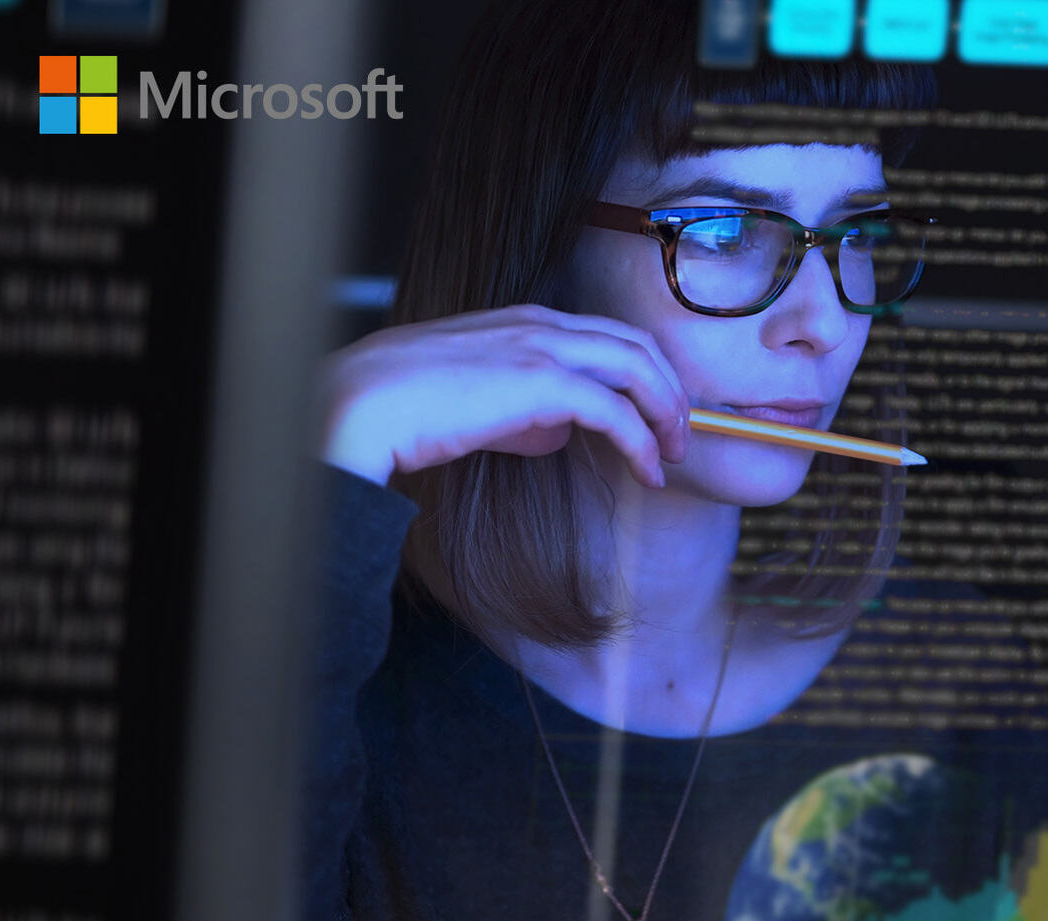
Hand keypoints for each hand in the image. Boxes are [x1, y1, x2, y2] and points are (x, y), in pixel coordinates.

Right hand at [317, 304, 690, 488]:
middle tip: (680, 436)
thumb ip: (525, 412)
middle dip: (670, 391)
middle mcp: (543, 324)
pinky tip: (648, 472)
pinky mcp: (542, 383)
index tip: (657, 415)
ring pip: (638, 369)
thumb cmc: (410, 406)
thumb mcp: (479, 403)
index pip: (610, 337)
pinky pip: (616, 411)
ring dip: (667, 414)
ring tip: (673, 455)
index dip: (645, 375)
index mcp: (527, 321)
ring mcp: (544, 348)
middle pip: (637, 346)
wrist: (367, 403)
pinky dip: (641, 442)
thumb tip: (560, 433)